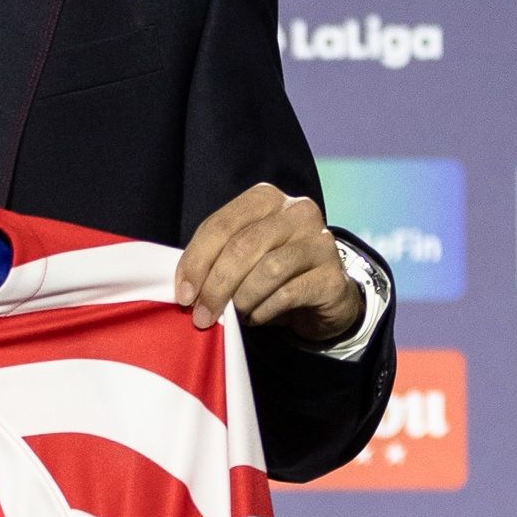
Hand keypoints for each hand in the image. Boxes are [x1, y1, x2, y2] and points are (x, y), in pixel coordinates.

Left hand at [175, 182, 362, 341]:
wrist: (323, 294)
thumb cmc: (273, 271)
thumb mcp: (243, 255)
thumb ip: (216, 259)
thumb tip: (186, 287)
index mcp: (266, 198)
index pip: (221, 224)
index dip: (196, 260)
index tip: (184, 294)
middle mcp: (297, 211)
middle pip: (243, 246)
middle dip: (216, 285)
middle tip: (202, 315)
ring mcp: (320, 241)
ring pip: (267, 269)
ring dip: (242, 299)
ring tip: (234, 316)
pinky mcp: (333, 275)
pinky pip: (289, 294)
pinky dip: (264, 310)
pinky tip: (256, 317)